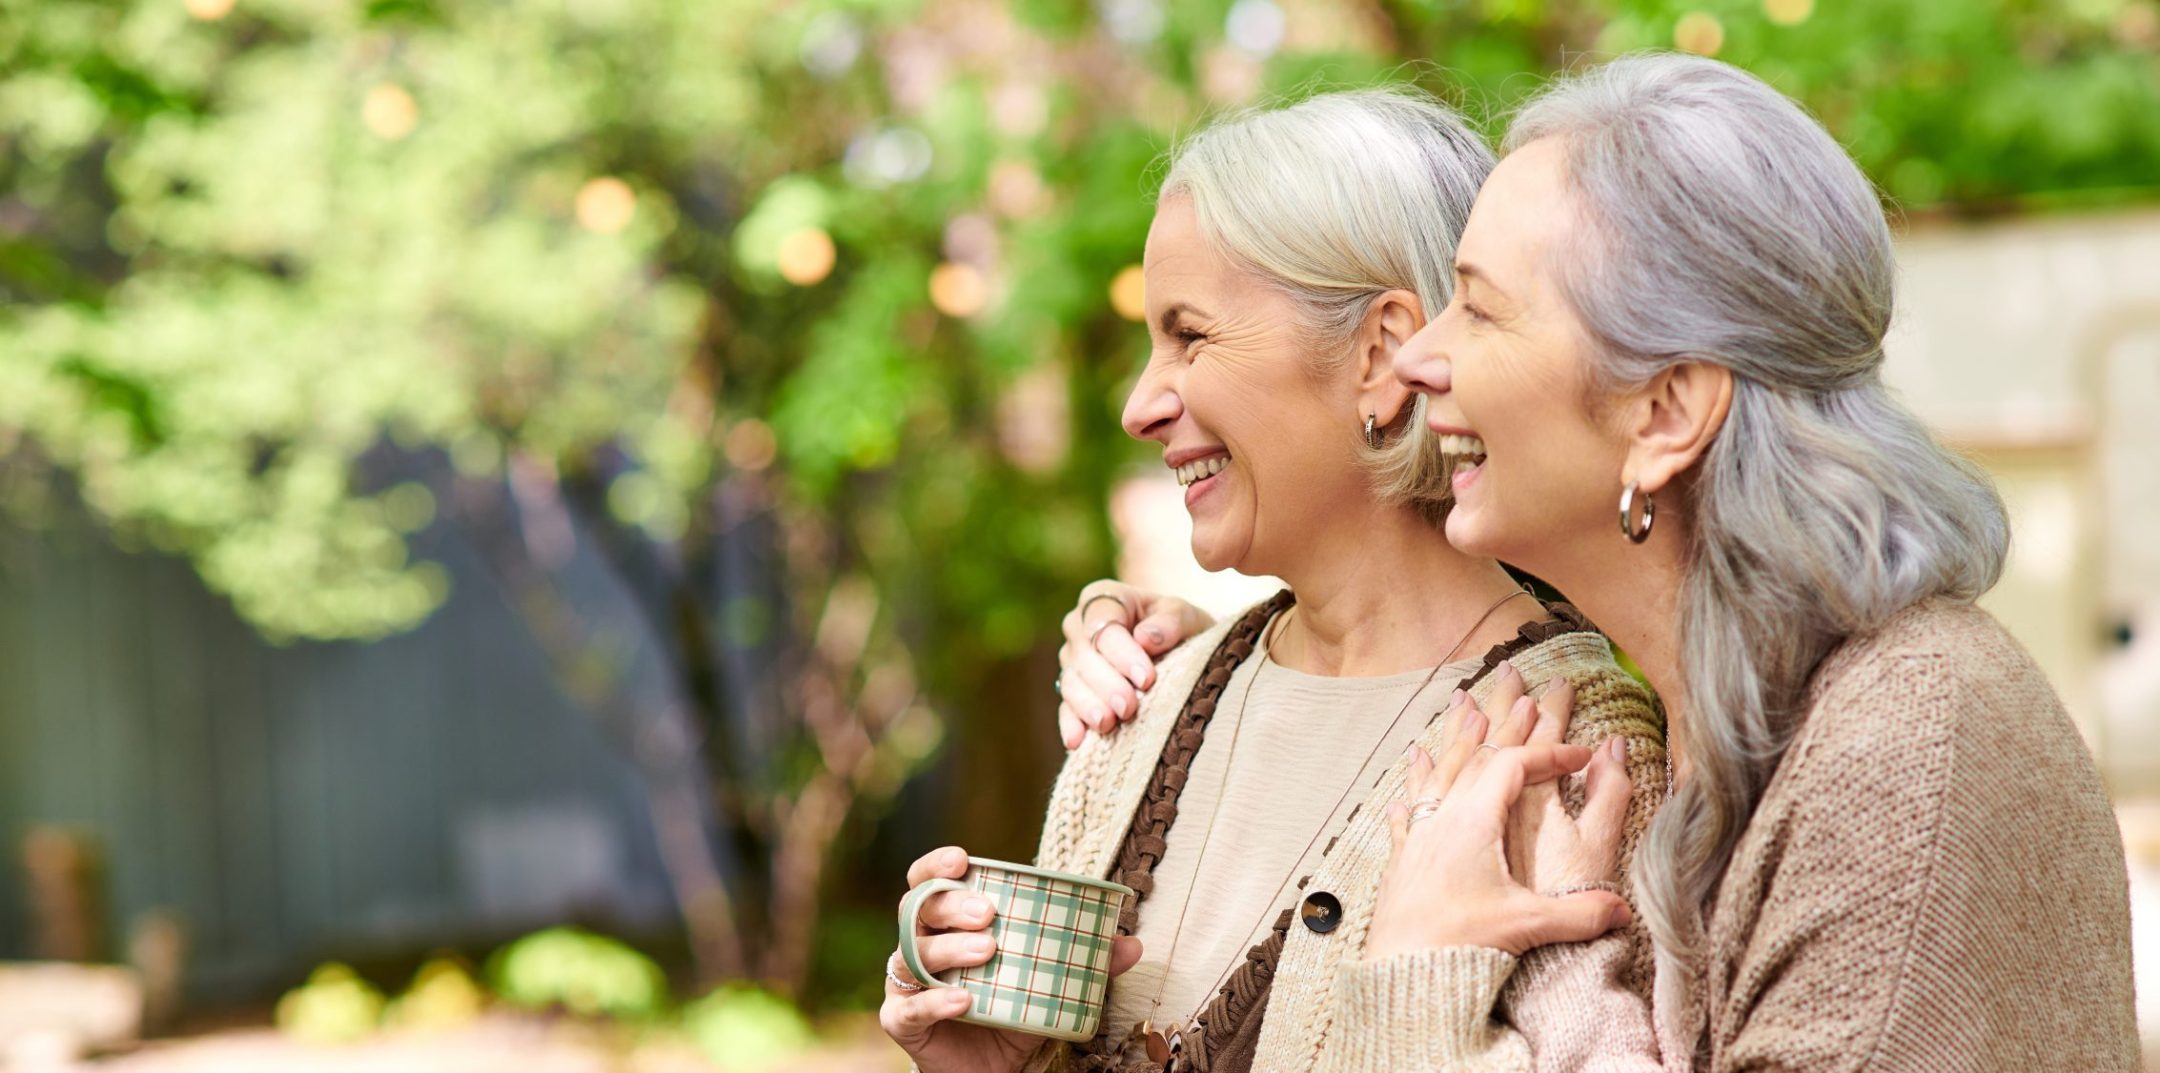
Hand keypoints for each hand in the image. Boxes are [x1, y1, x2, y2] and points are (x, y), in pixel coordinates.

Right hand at [881, 846, 1143, 1072]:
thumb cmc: (1010, 1014)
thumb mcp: (1049, 985)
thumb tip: (1132, 943)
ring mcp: (906, 985)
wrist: (990, 1071)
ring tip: (988, 950)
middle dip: (951, 905)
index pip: (927, 883)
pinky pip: (909, 1008)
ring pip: (911, 955)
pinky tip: (962, 999)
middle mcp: (918, 947)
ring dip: (948, 948)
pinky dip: (935, 1002)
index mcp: (946, 925)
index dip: (936, 866)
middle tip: (989, 913)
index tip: (962, 859)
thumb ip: (1085, 963)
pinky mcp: (901, 1021)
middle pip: (917, 911)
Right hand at [1056, 580, 1213, 747]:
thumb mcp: (1186, 616)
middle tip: (1129, 707)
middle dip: (1106, 683)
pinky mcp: (1073, 692)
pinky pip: (1065, 708)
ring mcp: (1073, 662)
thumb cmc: (1180, 628)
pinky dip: (1070, 724)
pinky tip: (1077, 741)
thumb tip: (1146, 638)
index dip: (1120, 652)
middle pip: (1083, 655)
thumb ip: (1171, 622)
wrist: (1182, 652)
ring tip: (1108, 724)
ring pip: (1071, 682)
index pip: (1101, 623)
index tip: (1146, 678)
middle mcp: (1079, 627)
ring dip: (1088, 705)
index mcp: (1103, 598)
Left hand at [1365, 663, 1632, 960]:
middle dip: (1503, 721)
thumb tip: (1624, 910)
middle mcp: (1442, 817)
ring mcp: (1418, 835)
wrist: (1400, 973)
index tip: (1581, 755)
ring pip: (1439, 773)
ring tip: (1464, 710)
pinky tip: (1408, 775)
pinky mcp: (1402, 860)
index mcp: (1474, 820)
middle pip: (1474, 753)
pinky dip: (1415, 784)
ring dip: (1457, 740)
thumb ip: (1580, 913)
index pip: (1515, 765)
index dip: (1550, 753)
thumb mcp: (1526, 924)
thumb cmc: (1458, 944)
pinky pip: (1409, 807)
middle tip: (1519, 687)